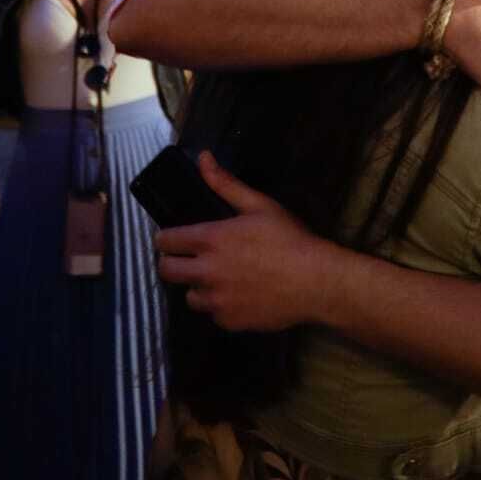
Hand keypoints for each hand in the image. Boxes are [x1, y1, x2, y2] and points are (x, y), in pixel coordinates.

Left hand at [155, 153, 331, 330]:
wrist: (315, 281)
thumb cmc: (289, 239)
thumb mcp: (259, 205)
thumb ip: (226, 183)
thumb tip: (203, 157)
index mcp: (210, 240)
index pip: (165, 241)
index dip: (166, 238)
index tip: (173, 238)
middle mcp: (206, 272)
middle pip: (166, 271)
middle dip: (172, 263)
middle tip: (189, 259)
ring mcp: (216, 301)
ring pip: (189, 296)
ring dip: (198, 286)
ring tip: (220, 279)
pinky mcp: (228, 321)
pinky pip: (213, 314)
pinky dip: (221, 306)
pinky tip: (240, 296)